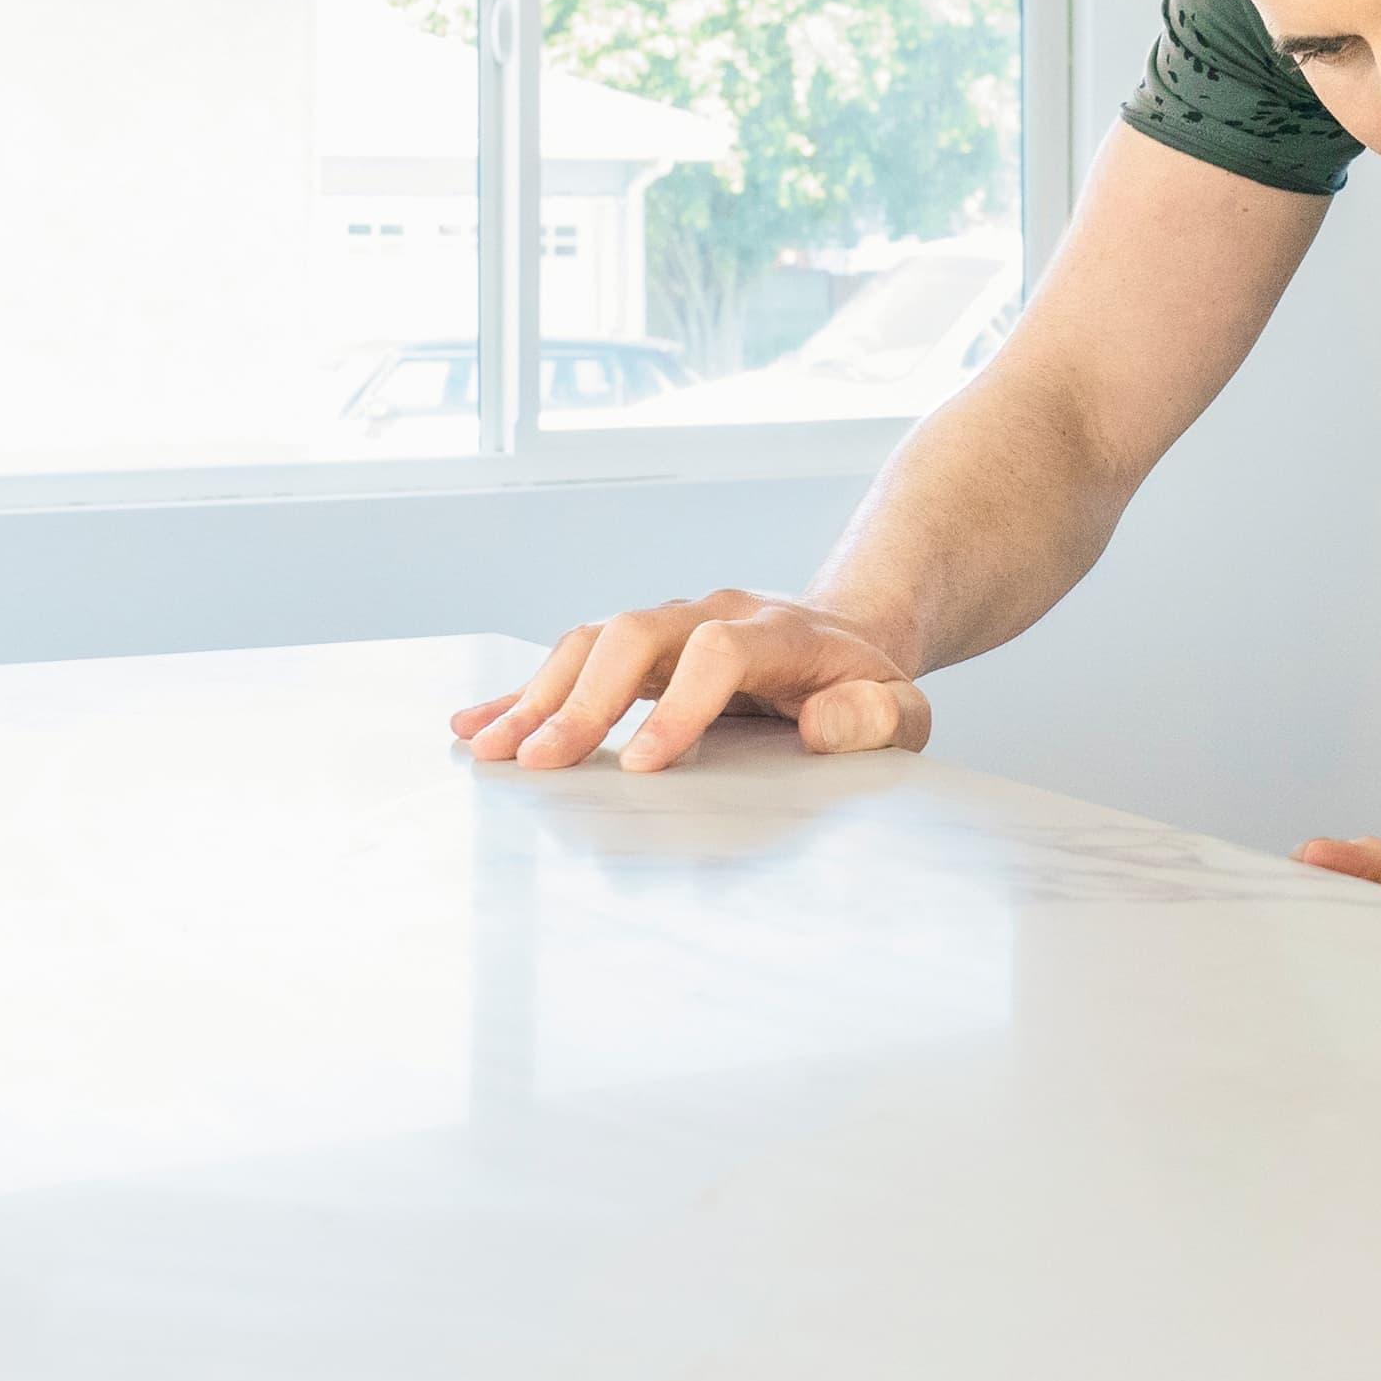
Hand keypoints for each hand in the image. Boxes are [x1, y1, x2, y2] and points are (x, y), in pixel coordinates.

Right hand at [449, 589, 929, 770]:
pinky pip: (572, 659)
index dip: (678, 705)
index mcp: (779, 632)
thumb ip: (877, 719)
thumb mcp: (902, 709)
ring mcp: (670, 625)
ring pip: (591, 640)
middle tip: (542, 764)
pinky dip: (523, 693)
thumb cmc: (868, 685)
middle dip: (585, 699)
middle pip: (635, 634)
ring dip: (538, 695)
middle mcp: (713, 614)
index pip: (718, 652)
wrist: (847, 634)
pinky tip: (477, 726)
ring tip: (491, 751)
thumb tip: (823, 724)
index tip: (642, 767)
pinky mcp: (640, 648)